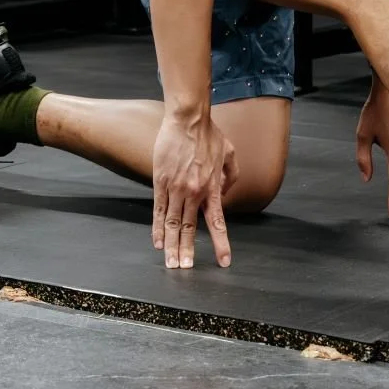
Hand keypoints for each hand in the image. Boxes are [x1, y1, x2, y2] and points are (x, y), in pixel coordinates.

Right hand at [152, 111, 238, 268]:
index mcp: (212, 188)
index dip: (220, 244)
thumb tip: (225, 194)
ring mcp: (175, 188)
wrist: (188, 120)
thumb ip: (231, 176)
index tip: (223, 262)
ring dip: (171, 246)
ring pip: (173, 224)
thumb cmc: (209, 135)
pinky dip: (158, 228)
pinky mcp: (160, 182)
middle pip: (190, 229)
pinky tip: (158, 241)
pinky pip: (159, 210)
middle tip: (184, 269)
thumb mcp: (230, 154)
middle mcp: (194, 192)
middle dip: (187, 251)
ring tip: (170, 263)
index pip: (217, 223)